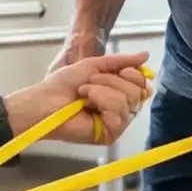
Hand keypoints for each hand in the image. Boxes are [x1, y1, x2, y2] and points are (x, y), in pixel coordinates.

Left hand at [10, 50, 151, 144]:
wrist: (46, 99)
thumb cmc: (64, 84)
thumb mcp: (95, 66)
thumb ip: (121, 62)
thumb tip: (146, 55)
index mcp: (119, 93)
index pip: (143, 85)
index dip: (134, 75)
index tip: (120, 70)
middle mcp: (121, 110)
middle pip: (138, 92)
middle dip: (112, 80)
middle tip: (90, 82)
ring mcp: (116, 124)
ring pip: (128, 101)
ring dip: (102, 90)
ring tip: (84, 93)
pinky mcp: (109, 135)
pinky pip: (119, 115)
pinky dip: (101, 101)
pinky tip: (86, 105)